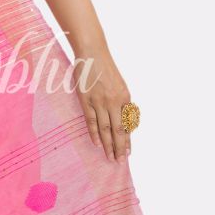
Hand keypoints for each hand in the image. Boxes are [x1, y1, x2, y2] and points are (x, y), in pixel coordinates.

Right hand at [72, 45, 132, 161]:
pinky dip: (94, 133)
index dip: (128, 140)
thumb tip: (125, 122)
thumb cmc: (106, 69)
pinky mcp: (86, 100)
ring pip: (105, 129)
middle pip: (118, 130)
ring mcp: (99, 102)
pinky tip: (97, 143)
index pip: (127, 125)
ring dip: (107, 145)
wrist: (92, 54)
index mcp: (124, 98)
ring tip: (109, 157)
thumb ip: (122, 103)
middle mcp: (114, 102)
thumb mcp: (121, 85)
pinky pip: (91, 121)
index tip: (128, 153)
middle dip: (119, 147)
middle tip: (119, 161)